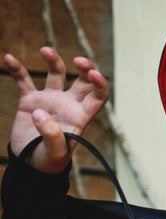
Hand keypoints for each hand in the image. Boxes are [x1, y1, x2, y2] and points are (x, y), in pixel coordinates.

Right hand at [4, 47, 108, 172]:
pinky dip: (18, 69)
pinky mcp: (30, 101)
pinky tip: (10, 58)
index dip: (100, 83)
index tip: (93, 73)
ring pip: (56, 74)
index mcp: (80, 116)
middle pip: (82, 80)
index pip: (98, 96)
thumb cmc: (49, 161)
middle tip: (78, 61)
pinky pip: (24, 81)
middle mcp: (68, 104)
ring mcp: (50, 101)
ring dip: (53, 60)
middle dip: (85, 67)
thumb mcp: (55, 153)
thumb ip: (52, 135)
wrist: (30, 164)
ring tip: (45, 50)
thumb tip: (41, 114)